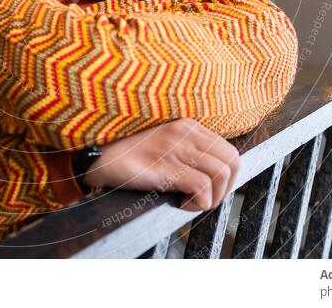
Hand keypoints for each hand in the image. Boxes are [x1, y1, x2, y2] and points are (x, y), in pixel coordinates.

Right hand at [82, 118, 239, 211]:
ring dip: (212, 198)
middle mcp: (187, 134)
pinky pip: (202, 189)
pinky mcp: (167, 168)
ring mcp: (178, 150)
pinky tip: (179, 204)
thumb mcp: (164, 145)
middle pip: (232, 161)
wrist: (99, 155)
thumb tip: (211, 177)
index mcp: (188, 126)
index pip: (228, 150)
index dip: (227, 176)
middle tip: (206, 200)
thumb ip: (187, 151)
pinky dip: (197, 204)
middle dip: (226, 188)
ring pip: (220, 175)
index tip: (212, 190)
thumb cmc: (129, 154)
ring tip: (191, 203)